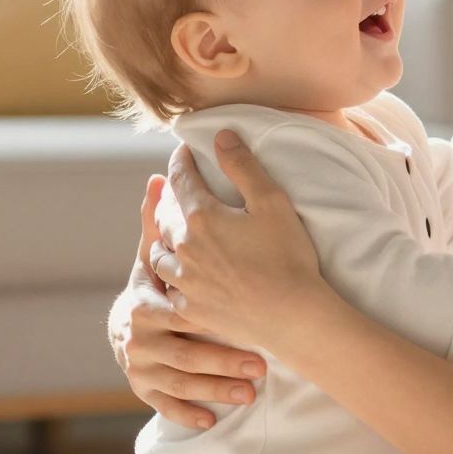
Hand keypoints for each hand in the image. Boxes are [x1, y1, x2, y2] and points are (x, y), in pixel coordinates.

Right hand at [111, 175, 265, 430]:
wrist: (132, 321)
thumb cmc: (157, 281)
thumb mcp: (158, 250)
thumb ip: (161, 218)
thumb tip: (158, 174)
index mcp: (145, 297)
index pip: (178, 307)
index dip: (211, 313)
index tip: (249, 316)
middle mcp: (137, 333)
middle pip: (183, 349)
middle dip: (222, 357)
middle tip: (261, 364)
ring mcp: (139, 363)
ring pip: (181, 379)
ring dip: (217, 387)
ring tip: (253, 389)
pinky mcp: (144, 388)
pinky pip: (166, 405)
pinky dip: (188, 412)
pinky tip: (214, 420)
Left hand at [147, 131, 328, 353]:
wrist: (292, 317)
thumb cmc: (288, 257)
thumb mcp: (272, 202)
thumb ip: (243, 166)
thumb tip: (221, 136)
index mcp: (201, 217)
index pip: (181, 179)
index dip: (180, 162)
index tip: (182, 152)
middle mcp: (184, 248)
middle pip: (164, 216)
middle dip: (169, 200)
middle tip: (177, 192)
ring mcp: (185, 282)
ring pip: (160, 255)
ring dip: (164, 240)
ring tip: (173, 235)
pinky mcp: (191, 309)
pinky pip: (169, 289)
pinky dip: (171, 277)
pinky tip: (180, 276)